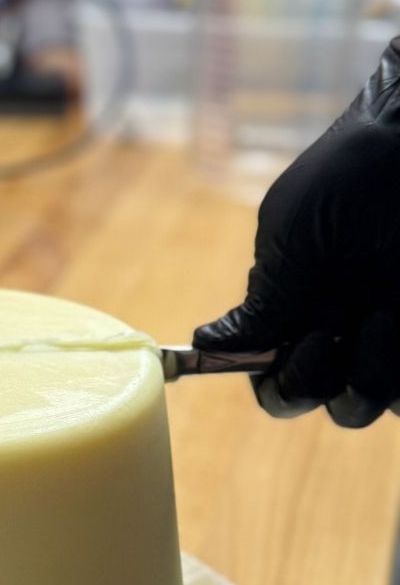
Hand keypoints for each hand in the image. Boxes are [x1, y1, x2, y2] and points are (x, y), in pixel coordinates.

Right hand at [194, 39, 399, 426]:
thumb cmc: (348, 181)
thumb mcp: (289, 238)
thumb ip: (259, 303)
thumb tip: (204, 343)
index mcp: (291, 308)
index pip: (268, 373)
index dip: (268, 378)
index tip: (273, 356)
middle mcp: (332, 327)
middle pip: (308, 397)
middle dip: (308, 384)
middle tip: (323, 342)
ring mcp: (381, 334)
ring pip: (359, 403)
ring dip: (365, 379)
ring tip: (382, 318)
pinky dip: (398, 375)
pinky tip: (397, 319)